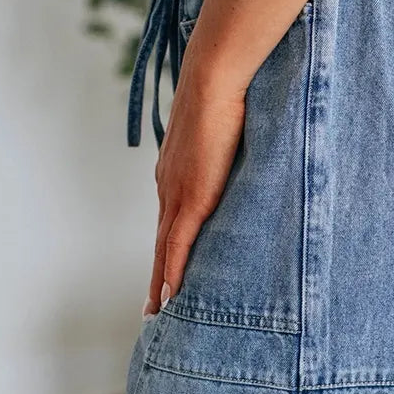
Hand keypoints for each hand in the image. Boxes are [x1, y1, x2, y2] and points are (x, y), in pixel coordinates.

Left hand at [145, 57, 247, 316]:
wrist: (213, 79)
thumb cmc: (225, 94)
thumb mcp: (225, 134)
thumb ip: (228, 156)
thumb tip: (242, 162)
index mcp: (174, 174)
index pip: (170, 223)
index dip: (166, 253)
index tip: (164, 275)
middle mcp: (168, 188)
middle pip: (161, 244)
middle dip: (157, 278)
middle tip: (152, 310)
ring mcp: (176, 195)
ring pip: (164, 252)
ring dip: (160, 284)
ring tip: (158, 314)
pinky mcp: (190, 199)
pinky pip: (177, 246)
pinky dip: (172, 273)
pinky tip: (169, 297)